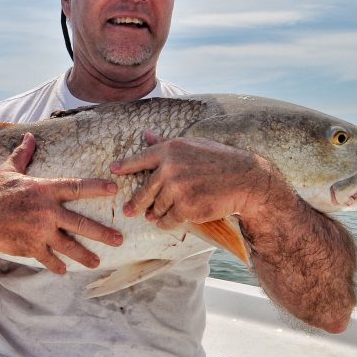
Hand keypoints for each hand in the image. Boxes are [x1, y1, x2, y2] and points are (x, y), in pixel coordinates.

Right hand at [0, 133, 123, 273]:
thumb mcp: (7, 171)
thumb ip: (22, 155)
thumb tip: (29, 136)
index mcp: (44, 190)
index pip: (76, 187)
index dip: (96, 188)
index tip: (114, 189)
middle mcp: (46, 212)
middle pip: (81, 223)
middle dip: (102, 233)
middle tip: (119, 239)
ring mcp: (40, 232)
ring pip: (69, 246)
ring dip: (85, 256)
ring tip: (97, 262)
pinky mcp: (32, 248)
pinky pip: (49, 258)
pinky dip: (57, 265)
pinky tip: (65, 270)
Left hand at [110, 130, 279, 229]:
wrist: (244, 179)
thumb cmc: (218, 159)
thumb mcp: (191, 145)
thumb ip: (165, 143)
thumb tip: (145, 134)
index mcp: (170, 150)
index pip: (140, 159)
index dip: (125, 165)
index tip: (113, 169)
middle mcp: (170, 168)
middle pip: (144, 190)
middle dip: (136, 203)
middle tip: (129, 210)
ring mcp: (177, 189)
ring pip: (157, 207)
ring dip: (156, 213)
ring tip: (155, 216)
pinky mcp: (186, 208)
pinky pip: (169, 219)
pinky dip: (167, 222)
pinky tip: (167, 222)